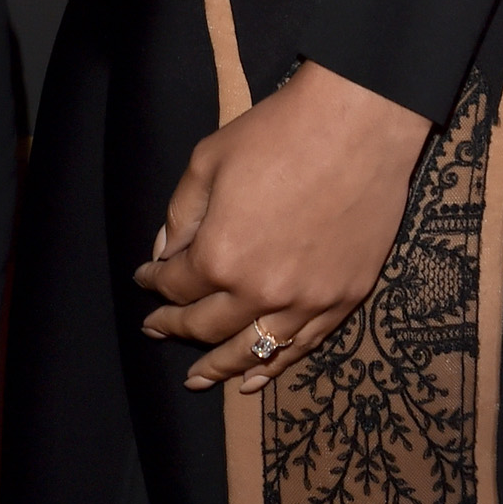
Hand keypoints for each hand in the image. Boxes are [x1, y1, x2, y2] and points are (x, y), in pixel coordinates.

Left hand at [134, 61, 429, 392]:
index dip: (155, 283)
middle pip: (209, 327)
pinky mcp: (345, 299)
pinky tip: (254, 379)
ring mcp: (308, 302)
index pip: (176, 285)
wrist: (359, 124)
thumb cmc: (277, 133)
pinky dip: (275, 367)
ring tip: (198, 379)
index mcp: (221, 256)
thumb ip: (180, 214)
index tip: (144, 279)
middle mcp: (261, 291)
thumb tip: (164, 254)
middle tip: (157, 329)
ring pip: (255, 351)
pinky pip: (303, 346)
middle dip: (176, 328)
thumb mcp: (208, 161)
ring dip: (221, 367)